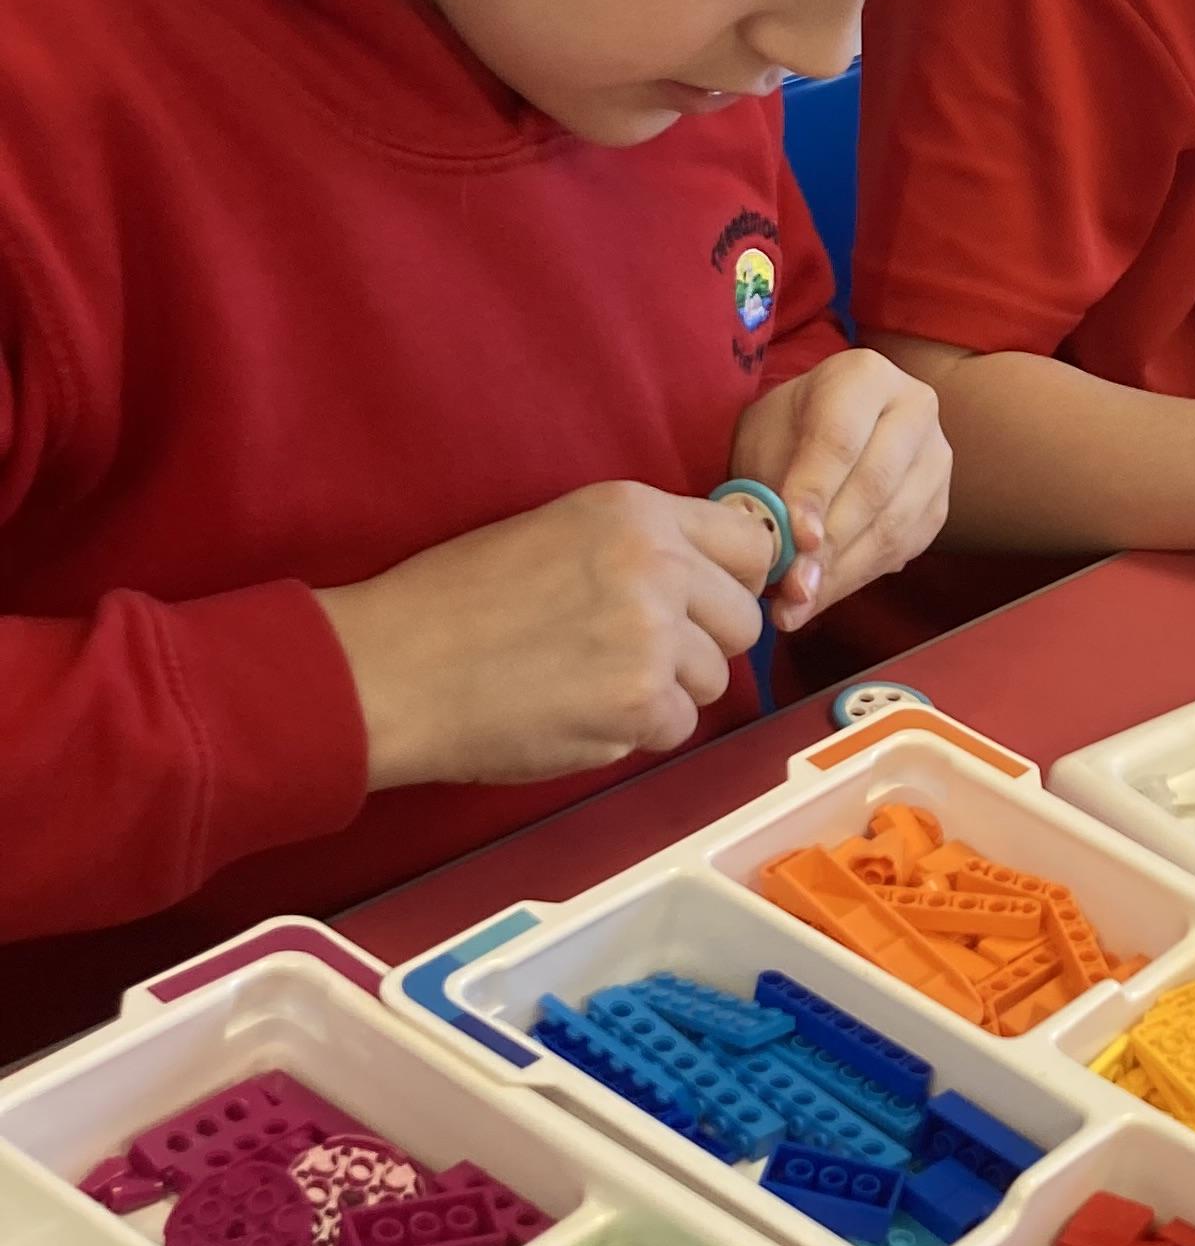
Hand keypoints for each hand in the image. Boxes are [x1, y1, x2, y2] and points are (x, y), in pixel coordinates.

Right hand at [318, 486, 775, 792]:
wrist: (392, 668)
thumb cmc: (455, 601)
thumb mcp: (559, 531)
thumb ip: (640, 548)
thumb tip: (710, 581)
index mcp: (636, 512)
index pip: (752, 545)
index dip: (731, 583)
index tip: (703, 606)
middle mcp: (657, 565)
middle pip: (741, 621)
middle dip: (699, 646)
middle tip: (629, 656)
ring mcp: (652, 636)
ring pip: (713, 680)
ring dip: (666, 693)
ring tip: (590, 682)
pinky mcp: (638, 703)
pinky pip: (676, 729)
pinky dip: (636, 733)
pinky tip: (577, 713)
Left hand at [728, 348, 950, 627]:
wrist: (823, 429)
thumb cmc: (787, 430)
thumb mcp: (764, 440)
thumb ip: (771, 485)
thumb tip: (786, 554)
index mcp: (865, 376)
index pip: (840, 439)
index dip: (816, 492)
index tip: (795, 540)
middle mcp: (915, 408)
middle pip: (874, 486)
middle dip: (830, 546)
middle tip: (791, 590)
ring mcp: (936, 457)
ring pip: (894, 525)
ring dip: (842, 575)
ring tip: (797, 607)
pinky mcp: (940, 502)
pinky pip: (904, 549)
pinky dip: (858, 579)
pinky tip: (821, 597)